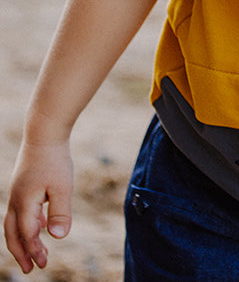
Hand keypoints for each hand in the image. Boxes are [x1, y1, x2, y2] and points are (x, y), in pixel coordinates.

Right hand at [4, 139, 73, 273]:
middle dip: (21, 252)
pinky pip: (19, 212)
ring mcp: (16, 193)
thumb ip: (60, 212)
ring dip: (22, 240)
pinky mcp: (21, 186)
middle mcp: (15, 201)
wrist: (44, 133)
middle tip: (31, 269)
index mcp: (24, 203)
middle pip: (13, 234)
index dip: (34, 250)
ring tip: (34, 252)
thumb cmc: (55, 159)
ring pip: (13, 224)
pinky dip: (26, 223)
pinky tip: (41, 224)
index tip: (43, 264)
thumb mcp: (62, 186)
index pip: (27, 234)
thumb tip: (58, 237)